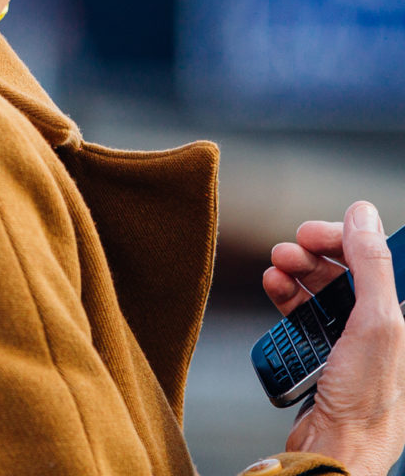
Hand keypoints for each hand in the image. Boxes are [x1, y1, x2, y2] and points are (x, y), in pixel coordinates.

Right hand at [263, 201, 404, 475]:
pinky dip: (285, 298)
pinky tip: (274, 290)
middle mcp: (380, 329)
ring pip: (320, 290)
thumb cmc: (362, 403)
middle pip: (344, 271)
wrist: (332, 454)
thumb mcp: (375, 324)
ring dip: (294, 273)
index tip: (313, 232)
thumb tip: (363, 215)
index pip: (375, 259)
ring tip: (276, 271)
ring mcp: (350, 343)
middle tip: (289, 250)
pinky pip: (302, 315)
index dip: (343, 238)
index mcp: (400, 319)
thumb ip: (372, 265)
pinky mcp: (323, 356)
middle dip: (313, 255)